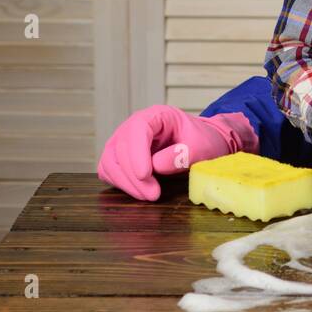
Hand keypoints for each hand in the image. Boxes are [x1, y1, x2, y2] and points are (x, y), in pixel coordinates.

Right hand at [97, 104, 257, 200]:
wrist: (200, 147)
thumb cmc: (201, 142)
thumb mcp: (201, 147)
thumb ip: (183, 154)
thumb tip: (156, 165)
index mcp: (156, 116)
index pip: (137, 128)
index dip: (137, 152)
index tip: (145, 174)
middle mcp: (134, 126)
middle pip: (121, 147)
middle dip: (134, 175)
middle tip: (153, 195)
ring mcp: (123, 141)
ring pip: (110, 161)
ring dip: (125, 182)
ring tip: (149, 196)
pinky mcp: (119, 158)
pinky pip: (109, 171)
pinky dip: (120, 184)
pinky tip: (139, 192)